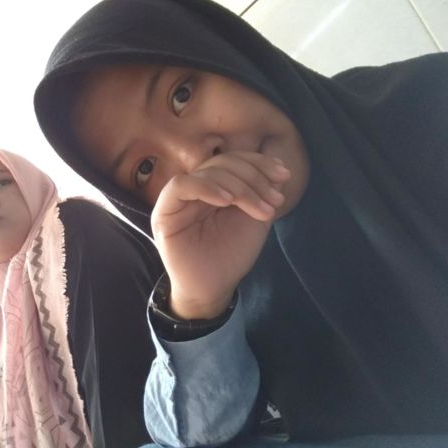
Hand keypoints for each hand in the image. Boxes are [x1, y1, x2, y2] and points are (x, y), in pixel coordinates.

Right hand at [151, 151, 290, 319]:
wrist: (214, 288)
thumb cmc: (231, 255)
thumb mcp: (254, 218)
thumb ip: (261, 193)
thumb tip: (277, 166)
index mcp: (216, 185)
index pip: (234, 160)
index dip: (259, 163)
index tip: (283, 175)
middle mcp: (196, 187)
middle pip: (223, 163)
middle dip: (254, 178)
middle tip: (275, 201)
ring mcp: (179, 198)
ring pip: (207, 172)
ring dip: (239, 186)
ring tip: (261, 210)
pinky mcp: (164, 212)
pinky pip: (180, 186)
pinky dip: (206, 187)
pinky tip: (227, 201)